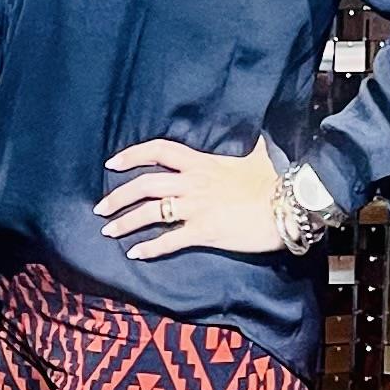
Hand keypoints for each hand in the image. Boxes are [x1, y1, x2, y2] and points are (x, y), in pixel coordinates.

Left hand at [96, 139, 281, 262]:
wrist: (290, 205)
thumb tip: (258, 135)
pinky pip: (169, 241)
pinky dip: (150, 248)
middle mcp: (193, 184)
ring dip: (125, 222)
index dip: (132, 155)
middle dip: (118, 197)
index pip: (159, 151)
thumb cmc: (275, 182)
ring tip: (108, 232)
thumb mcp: (259, 157)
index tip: (111, 164)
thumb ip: (250, 147)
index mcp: (201, 163)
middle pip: (145, 185)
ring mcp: (197, 208)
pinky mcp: (204, 232)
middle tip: (100, 208)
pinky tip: (135, 254)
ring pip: (150, 213)